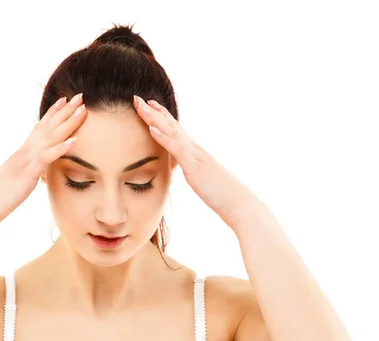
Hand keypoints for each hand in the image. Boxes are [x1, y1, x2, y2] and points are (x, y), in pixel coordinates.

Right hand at [0, 93, 86, 233]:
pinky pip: (45, 157)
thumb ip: (27, 172)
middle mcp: (23, 152)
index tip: (66, 100)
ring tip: (83, 110)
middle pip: (47, 126)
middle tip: (81, 96)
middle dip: (65, 111)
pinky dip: (61, 147)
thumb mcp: (16, 182)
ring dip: (68, 122)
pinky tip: (75, 140)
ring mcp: (24, 161)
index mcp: (21, 153)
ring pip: (49, 137)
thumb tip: (37, 170)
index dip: (53, 113)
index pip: (39, 128)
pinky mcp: (26, 174)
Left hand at [133, 95, 261, 227]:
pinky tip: (152, 129)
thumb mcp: (203, 180)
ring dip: (154, 118)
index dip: (162, 117)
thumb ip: (194, 171)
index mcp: (195, 153)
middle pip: (171, 126)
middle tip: (137, 98)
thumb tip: (187, 169)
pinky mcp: (195, 167)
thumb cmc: (222, 196)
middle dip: (153, 111)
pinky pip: (177, 149)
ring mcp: (195, 156)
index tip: (149, 105)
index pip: (176, 130)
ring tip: (140, 105)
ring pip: (172, 132)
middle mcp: (195, 149)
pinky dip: (163, 137)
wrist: (241, 204)